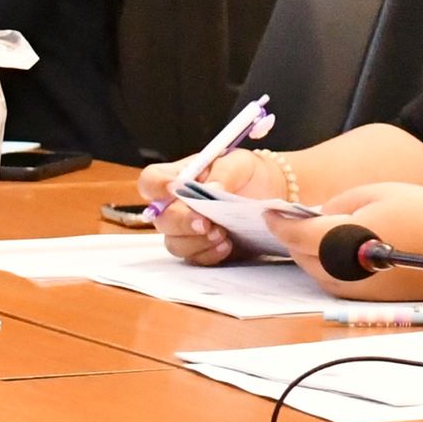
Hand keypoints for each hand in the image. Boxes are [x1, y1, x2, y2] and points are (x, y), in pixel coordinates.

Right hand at [136, 148, 268, 265]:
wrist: (271, 195)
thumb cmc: (249, 174)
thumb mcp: (240, 162)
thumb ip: (224, 172)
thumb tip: (210, 188)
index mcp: (180, 177)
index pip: (151, 180)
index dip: (155, 186)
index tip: (174, 189)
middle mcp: (177, 205)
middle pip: (160, 218)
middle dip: (182, 221)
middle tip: (205, 222)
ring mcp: (187, 230)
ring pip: (174, 243)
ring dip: (196, 241)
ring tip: (223, 233)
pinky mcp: (202, 249)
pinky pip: (195, 259)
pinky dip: (210, 254)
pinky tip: (227, 245)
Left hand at [274, 182, 422, 299]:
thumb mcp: (377, 193)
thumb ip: (338, 205)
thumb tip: (314, 216)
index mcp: (344, 243)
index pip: (297, 235)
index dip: (279, 223)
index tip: (269, 212)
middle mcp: (345, 275)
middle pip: (301, 258)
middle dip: (292, 238)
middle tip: (290, 218)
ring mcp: (357, 292)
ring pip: (315, 274)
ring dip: (308, 255)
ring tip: (313, 233)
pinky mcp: (369, 301)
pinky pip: (334, 283)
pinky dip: (326, 267)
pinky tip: (336, 251)